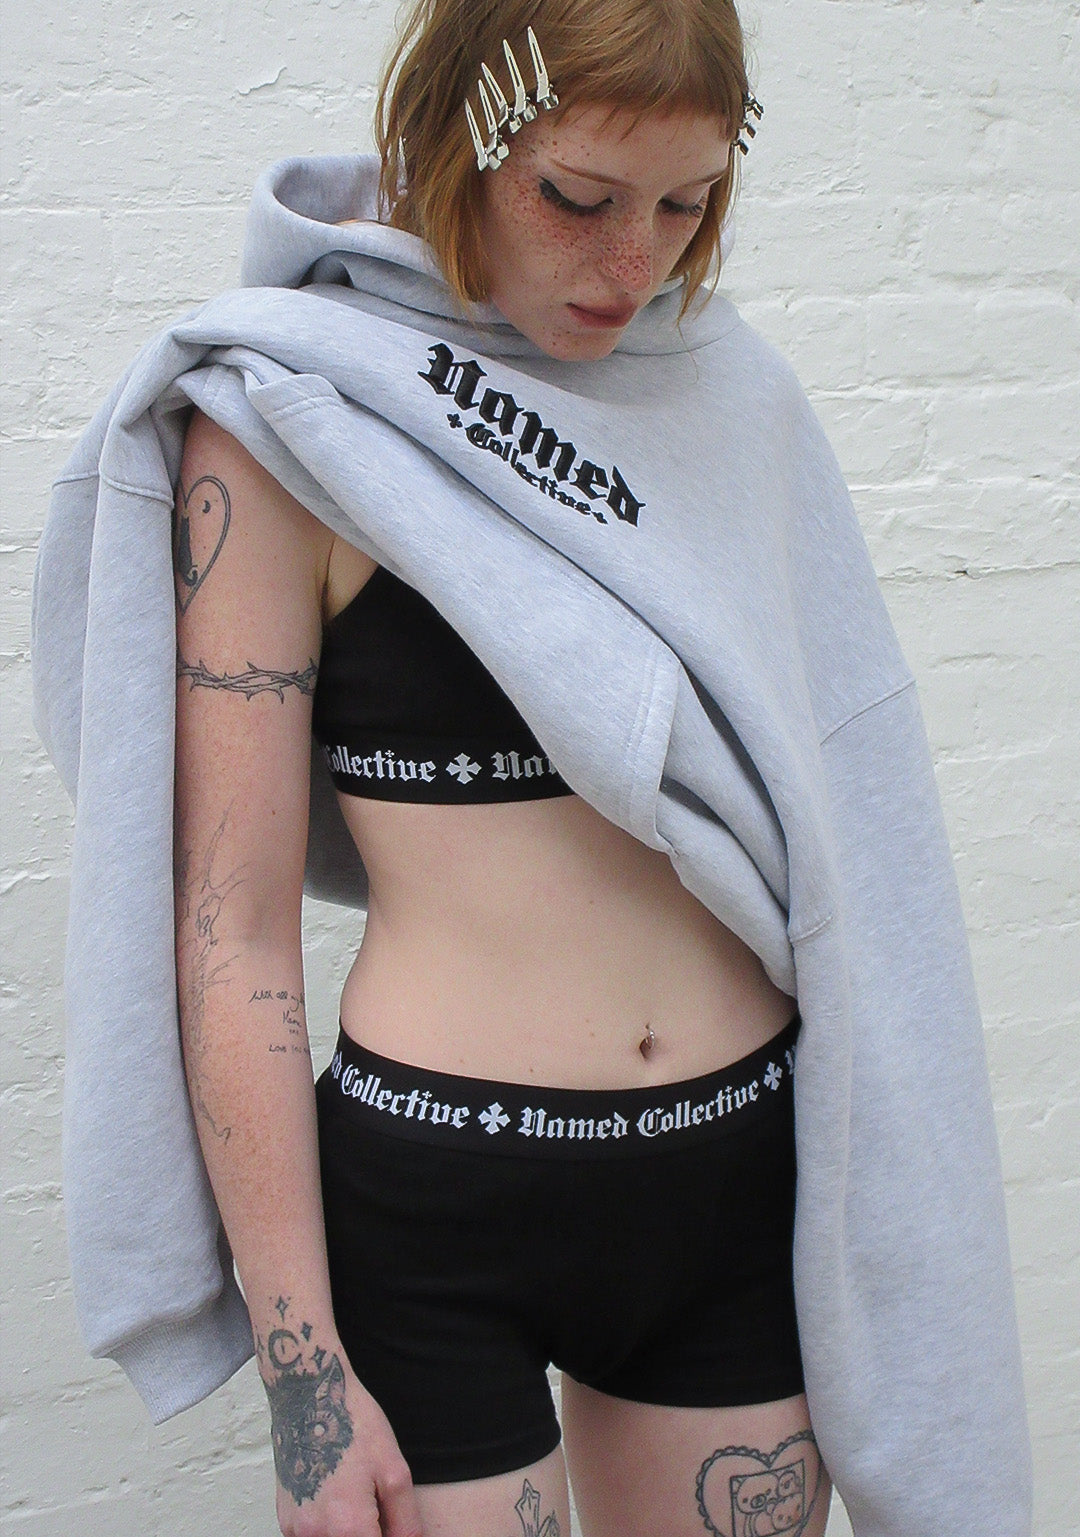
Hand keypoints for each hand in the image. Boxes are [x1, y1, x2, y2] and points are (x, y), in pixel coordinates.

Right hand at [266, 1344, 422, 1536]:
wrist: (308, 1397)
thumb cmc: (350, 1425)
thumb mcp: (394, 1470)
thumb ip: (405, 1522)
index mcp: (348, 1525)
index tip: (390, 1524)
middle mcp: (316, 1534)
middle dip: (369, 1534)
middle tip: (378, 1510)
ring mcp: (296, 1530)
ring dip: (349, 1531)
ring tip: (358, 1497)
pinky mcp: (286, 1522)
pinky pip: (315, 1536)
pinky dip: (330, 1527)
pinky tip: (339, 1497)